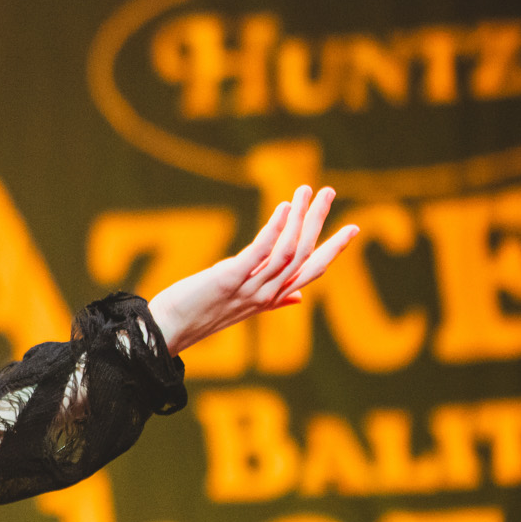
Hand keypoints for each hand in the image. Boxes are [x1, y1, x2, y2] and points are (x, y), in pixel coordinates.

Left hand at [148, 185, 359, 354]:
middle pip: (304, 255)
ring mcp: (249, 288)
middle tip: (328, 192)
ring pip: (287, 251)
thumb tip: (299, 296)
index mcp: (272, 297)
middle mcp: (266, 294)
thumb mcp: (241, 305)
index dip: (333, 249)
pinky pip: (258, 253)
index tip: (353, 227)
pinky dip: (274, 230)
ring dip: (298, 218)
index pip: (312, 271)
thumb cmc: (201, 313)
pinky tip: (282, 209)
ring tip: (304, 191)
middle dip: (318, 222)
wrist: (168, 330)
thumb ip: (274, 298)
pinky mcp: (228, 280)